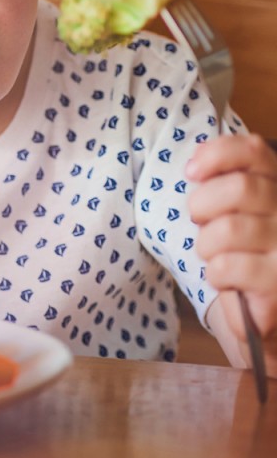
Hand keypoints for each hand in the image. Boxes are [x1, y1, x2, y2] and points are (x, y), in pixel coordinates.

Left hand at [186, 134, 276, 372]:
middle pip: (239, 188)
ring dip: (206, 244)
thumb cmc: (243, 249)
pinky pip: (227, 266)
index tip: (191, 171)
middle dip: (203, 204)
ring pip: (228, 229)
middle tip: (199, 219)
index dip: (218, 154)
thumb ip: (221, 180)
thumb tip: (196, 161)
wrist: (266, 306)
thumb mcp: (232, 208)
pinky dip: (215, 273)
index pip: (254, 150)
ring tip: (213, 253)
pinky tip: (226, 279)